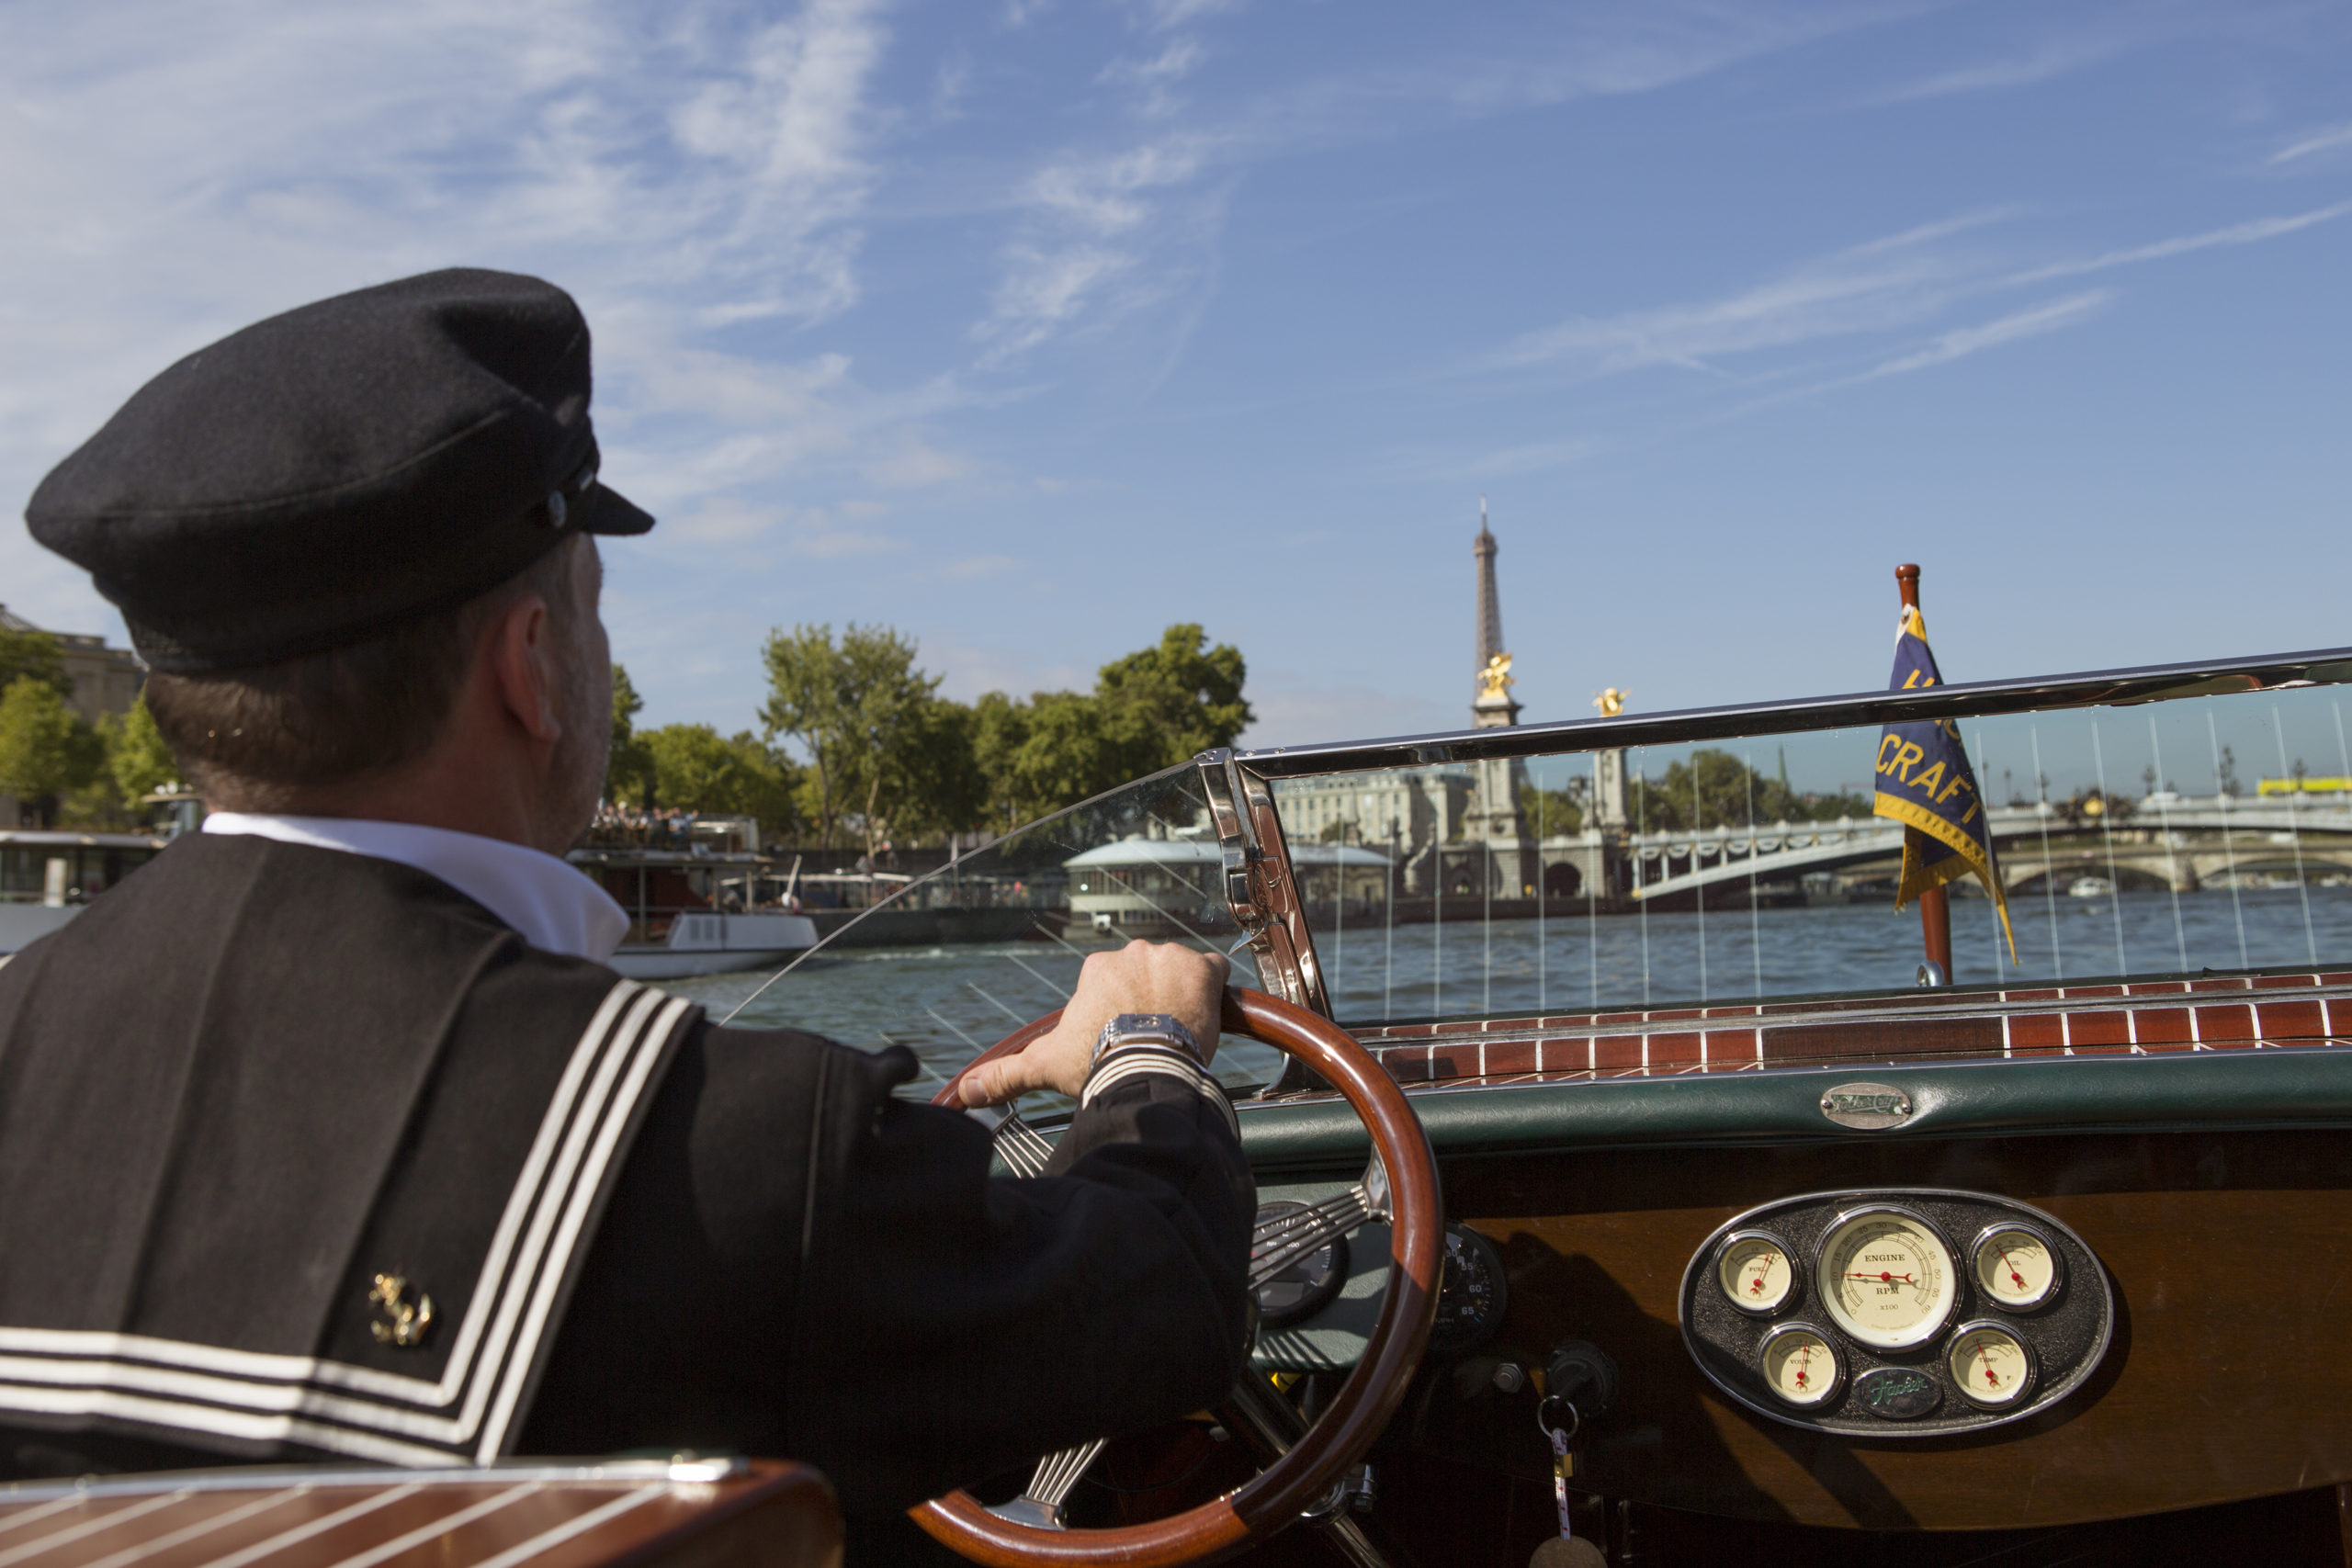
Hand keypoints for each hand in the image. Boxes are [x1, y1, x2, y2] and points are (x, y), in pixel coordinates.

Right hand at [957, 940, 1229, 1106]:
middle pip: (1147, 977)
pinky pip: (1213, 971)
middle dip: (1150, 1003)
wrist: (1146, 1064)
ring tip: (1178, 1033)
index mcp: (1097, 969)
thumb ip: (1005, 1075)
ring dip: (1180, 997)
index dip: (1120, 1014)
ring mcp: (1170, 957)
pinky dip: (1212, 991)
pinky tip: (1205, 1016)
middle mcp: (1132, 953)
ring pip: (1178, 974)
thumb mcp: (1045, 1066)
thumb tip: (964, 1092)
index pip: (1113, 986)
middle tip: (1152, 1038)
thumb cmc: (1096, 1062)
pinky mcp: (1203, 968)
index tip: (1123, 1038)